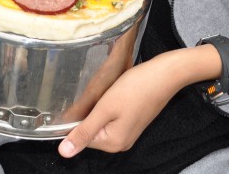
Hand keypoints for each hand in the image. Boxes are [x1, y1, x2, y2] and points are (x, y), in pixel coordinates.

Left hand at [58, 58, 177, 157]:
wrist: (164, 75)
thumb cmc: (136, 88)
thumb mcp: (105, 109)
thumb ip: (84, 131)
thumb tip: (64, 153)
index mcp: (113, 143)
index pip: (82, 136)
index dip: (79, 117)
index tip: (88, 101)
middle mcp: (121, 143)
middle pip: (92, 131)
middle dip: (91, 113)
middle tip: (100, 95)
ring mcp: (128, 132)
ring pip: (101, 122)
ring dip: (101, 108)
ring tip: (109, 94)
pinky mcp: (133, 121)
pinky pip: (112, 118)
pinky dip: (110, 106)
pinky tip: (116, 94)